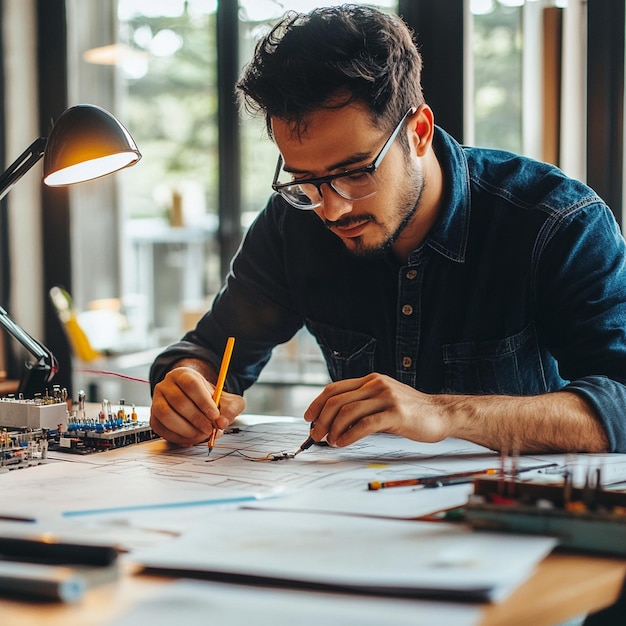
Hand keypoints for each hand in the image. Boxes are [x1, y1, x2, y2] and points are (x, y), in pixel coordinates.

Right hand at [150, 366, 244, 445]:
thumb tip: (222, 422)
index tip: (214, 415)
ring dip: (186, 430)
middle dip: (196, 419)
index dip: (203, 402)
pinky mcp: (153, 417)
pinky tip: (191, 439)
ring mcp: (156, 401)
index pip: (191, 385)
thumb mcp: (227, 400)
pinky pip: (161, 429)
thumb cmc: (210, 400)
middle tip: (209, 429)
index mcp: (183, 375)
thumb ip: (230, 409)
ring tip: (201, 435)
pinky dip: (177, 438)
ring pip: (166, 415)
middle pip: (178, 401)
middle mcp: (166, 385)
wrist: (195, 402)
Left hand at [304, 373, 449, 446]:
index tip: (308, 418)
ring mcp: (386, 397)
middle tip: (315, 435)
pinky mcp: (396, 413)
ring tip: (330, 441)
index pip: (335, 388)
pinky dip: (349, 435)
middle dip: (321, 419)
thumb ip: (362, 406)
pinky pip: (365, 424)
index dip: (317, 403)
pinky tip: (343, 443)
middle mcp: (376, 384)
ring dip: (333, 428)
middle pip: (337, 400)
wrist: (441, 414)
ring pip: (348, 411)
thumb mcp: (383, 401)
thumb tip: (332, 423)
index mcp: (371, 380)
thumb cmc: (411, 412)